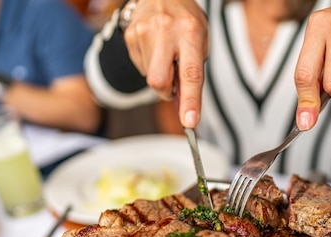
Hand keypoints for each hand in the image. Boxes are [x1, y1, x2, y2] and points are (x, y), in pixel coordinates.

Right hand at [124, 0, 207, 127]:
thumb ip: (193, 73)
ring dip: (159, 74)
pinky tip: (155, 48)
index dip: (190, 101)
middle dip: (166, 90)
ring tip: (166, 53)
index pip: (190, 74)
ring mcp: (143, 32)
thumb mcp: (200, 41)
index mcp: (190, 32)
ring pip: (149, 77)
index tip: (190, 121)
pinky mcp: (130, 36)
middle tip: (174, 81)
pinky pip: (140, 67)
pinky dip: (149, 65)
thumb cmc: (185, 21)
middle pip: (159, 81)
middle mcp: (165, 31)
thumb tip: (184, 107)